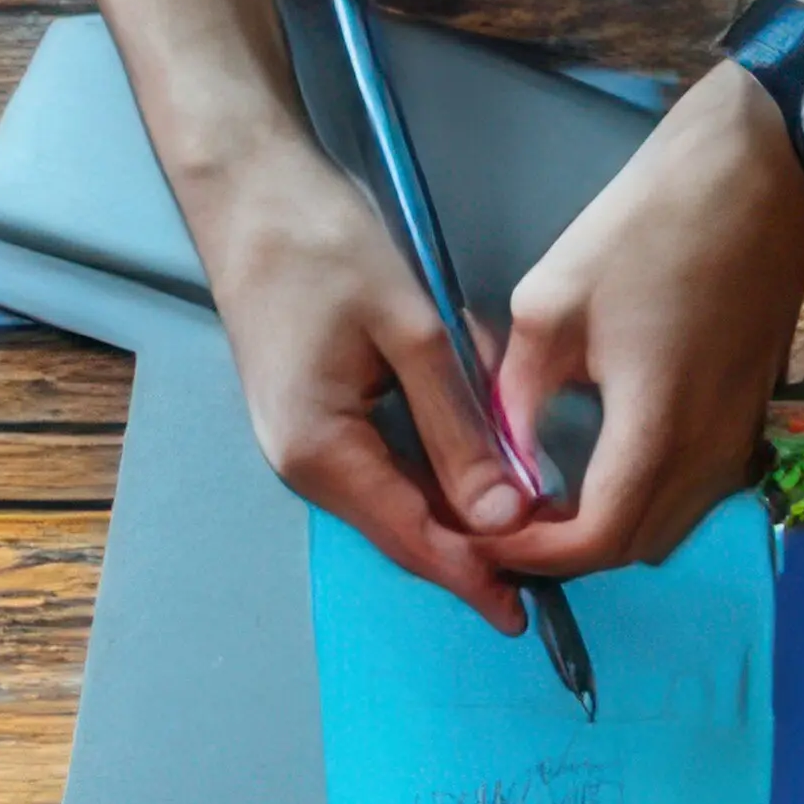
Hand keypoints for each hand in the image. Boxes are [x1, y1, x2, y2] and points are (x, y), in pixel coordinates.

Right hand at [172, 135, 550, 623]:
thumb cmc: (322, 247)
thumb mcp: (412, 336)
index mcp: (318, 449)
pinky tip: (478, 418)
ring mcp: (304, 438)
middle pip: (406, 526)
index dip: (473, 578)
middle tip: (551, 551)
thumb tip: (503, 515)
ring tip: (521, 473)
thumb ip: (459, 432)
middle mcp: (303, 459)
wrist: (252, 191)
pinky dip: (440, 448)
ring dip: (462, 483)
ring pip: (403, 491)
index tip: (525, 612)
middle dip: (476, 541)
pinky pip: (389, 455)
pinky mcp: (316, 413)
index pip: (411, 539)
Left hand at [479, 78, 803, 576]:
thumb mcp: (550, 305)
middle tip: (501, 517)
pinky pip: (693, 491)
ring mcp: (740, 437)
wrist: (761, 177)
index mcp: (657, 427)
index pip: (592, 541)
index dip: (530, 554)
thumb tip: (499, 459)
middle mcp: (712, 453)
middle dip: (563, 551)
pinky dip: (643, 499)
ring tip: (545, 497)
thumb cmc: (650, 228)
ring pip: (668, 525)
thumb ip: (519, 399)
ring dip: (607, 529)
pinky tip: (600, 463)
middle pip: (632, 548)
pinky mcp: (750, 417)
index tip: (481, 533)